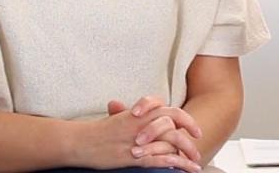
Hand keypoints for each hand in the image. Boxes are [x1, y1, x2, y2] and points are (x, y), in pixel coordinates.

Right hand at [80, 96, 201, 170]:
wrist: (81, 141)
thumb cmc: (98, 132)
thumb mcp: (119, 119)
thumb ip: (134, 116)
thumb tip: (146, 117)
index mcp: (141, 113)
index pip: (170, 110)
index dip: (185, 119)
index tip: (193, 128)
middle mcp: (143, 123)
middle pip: (176, 124)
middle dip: (190, 134)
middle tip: (198, 143)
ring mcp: (140, 139)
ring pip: (172, 141)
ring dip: (187, 152)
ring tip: (196, 161)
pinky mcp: (135, 156)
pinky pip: (161, 158)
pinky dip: (176, 163)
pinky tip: (184, 169)